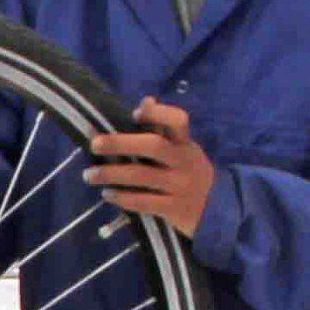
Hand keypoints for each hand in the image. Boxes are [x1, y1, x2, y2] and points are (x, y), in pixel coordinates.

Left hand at [86, 99, 216, 236]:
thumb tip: (146, 100)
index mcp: (185, 145)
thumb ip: (164, 129)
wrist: (219, 210)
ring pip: (142, 176)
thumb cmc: (191, 173)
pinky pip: (144, 202)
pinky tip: (107, 195)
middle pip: (153, 146)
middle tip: (94, 144)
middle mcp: (184, 162)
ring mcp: (180, 186)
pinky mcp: (174, 209)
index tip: (134, 114)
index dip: (157, 114)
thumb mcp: (184, 150)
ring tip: (89, 175)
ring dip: (111, 174)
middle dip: (120, 143)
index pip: (178, 121)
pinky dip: (122, 198)